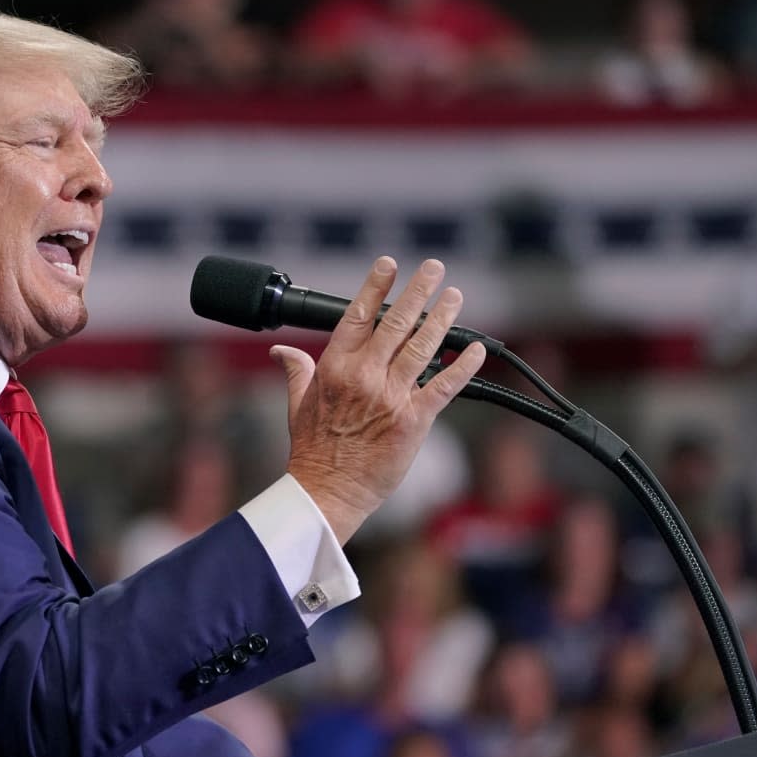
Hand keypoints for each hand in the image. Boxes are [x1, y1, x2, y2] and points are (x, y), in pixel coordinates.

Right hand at [271, 257, 485, 543]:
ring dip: (442, 318)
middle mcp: (364, 376)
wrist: (328, 491)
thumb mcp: (296, 404)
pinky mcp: (413, 420)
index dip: (376, 287)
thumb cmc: (313, 451)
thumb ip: (296, 371)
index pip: (358, 316)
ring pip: (422, 347)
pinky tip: (474, 348)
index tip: (389, 265)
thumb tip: (282, 350)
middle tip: (434, 268)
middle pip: (396, 323)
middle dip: (418, 292)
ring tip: (455, 295)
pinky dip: (462, 366)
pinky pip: (443, 386)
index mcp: (334, 368)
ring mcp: (390, 397)